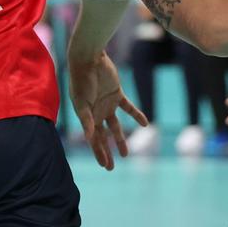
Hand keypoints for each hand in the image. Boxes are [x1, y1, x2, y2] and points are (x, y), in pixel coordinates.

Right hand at [69, 50, 146, 170]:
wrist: (88, 58)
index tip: (104, 166)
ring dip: (120, 139)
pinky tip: (145, 124)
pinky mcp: (117, 94)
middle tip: (111, 168)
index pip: (93, 140)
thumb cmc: (81, 80)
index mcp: (86, 116)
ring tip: (126, 154)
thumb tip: (89, 138)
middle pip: (103, 137)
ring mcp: (106, 104)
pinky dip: (136, 115)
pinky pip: (128, 108)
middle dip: (107, 152)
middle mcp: (96, 112)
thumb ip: (86, 119)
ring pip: (115, 126)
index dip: (99, 153)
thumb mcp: (82, 101)